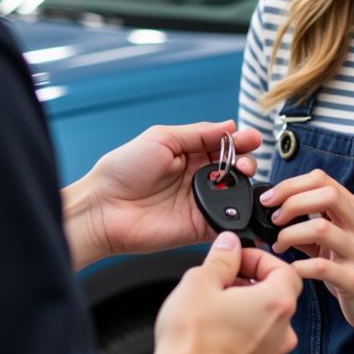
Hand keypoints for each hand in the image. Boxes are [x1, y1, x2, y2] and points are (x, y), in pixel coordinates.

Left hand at [63, 121, 260, 266]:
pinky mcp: (199, 227)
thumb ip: (198, 133)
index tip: (250, 138)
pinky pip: (226, 221)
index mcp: (187, 153)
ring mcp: (198, 202)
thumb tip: (229, 126)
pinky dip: (238, 213)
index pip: (222, 145)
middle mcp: (195, 178)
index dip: (239, 142)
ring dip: (244, 184)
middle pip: (233, 169)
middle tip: (244, 161)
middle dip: (246, 161)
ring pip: (234, 193)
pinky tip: (240, 202)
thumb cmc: (123, 169)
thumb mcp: (161, 138)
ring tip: (242, 176)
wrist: (103, 208)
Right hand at [150, 232, 300, 353]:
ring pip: (264, 324)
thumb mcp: (200, 281)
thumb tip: (229, 244)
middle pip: (275, 296)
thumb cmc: (192, 340)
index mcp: (276, 303)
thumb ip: (221, 258)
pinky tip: (212, 336)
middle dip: (248, 284)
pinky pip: (254, 349)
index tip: (237, 259)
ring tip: (212, 309)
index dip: (259, 259)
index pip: (284, 269)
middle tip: (220, 282)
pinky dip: (239, 337)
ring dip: (244, 312)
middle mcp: (282, 333)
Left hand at [260, 168, 353, 338]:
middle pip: (326, 194)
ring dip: (290, 234)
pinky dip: (299, 266)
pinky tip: (292, 269)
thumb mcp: (339, 239)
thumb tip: (276, 213)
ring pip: (321, 228)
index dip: (290, 185)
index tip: (270, 199)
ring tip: (279, 245)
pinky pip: (321, 267)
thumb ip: (312, 223)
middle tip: (274, 218)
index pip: (322, 179)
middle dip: (291, 202)